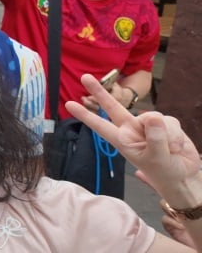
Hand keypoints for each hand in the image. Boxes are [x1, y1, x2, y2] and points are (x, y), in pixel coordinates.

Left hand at [66, 75, 201, 207]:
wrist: (184, 174)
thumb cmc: (164, 172)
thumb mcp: (157, 159)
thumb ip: (155, 139)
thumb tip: (152, 117)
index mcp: (123, 140)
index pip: (101, 126)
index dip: (85, 115)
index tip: (69, 104)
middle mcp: (132, 129)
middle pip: (114, 107)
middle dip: (100, 92)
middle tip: (84, 77)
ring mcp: (149, 125)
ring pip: (154, 117)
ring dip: (166, 135)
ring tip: (170, 150)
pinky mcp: (165, 123)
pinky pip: (170, 121)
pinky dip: (176, 135)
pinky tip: (177, 147)